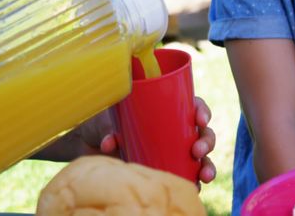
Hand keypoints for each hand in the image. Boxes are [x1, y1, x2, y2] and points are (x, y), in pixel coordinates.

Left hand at [79, 96, 217, 185]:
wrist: (87, 143)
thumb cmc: (100, 123)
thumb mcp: (105, 120)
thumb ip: (110, 130)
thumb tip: (109, 144)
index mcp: (165, 109)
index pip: (193, 106)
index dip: (202, 112)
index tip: (200, 120)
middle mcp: (173, 130)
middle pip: (202, 134)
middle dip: (206, 142)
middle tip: (197, 151)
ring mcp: (171, 152)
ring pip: (200, 159)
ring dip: (207, 167)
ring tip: (204, 176)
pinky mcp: (164, 170)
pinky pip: (186, 178)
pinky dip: (193, 184)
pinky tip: (196, 189)